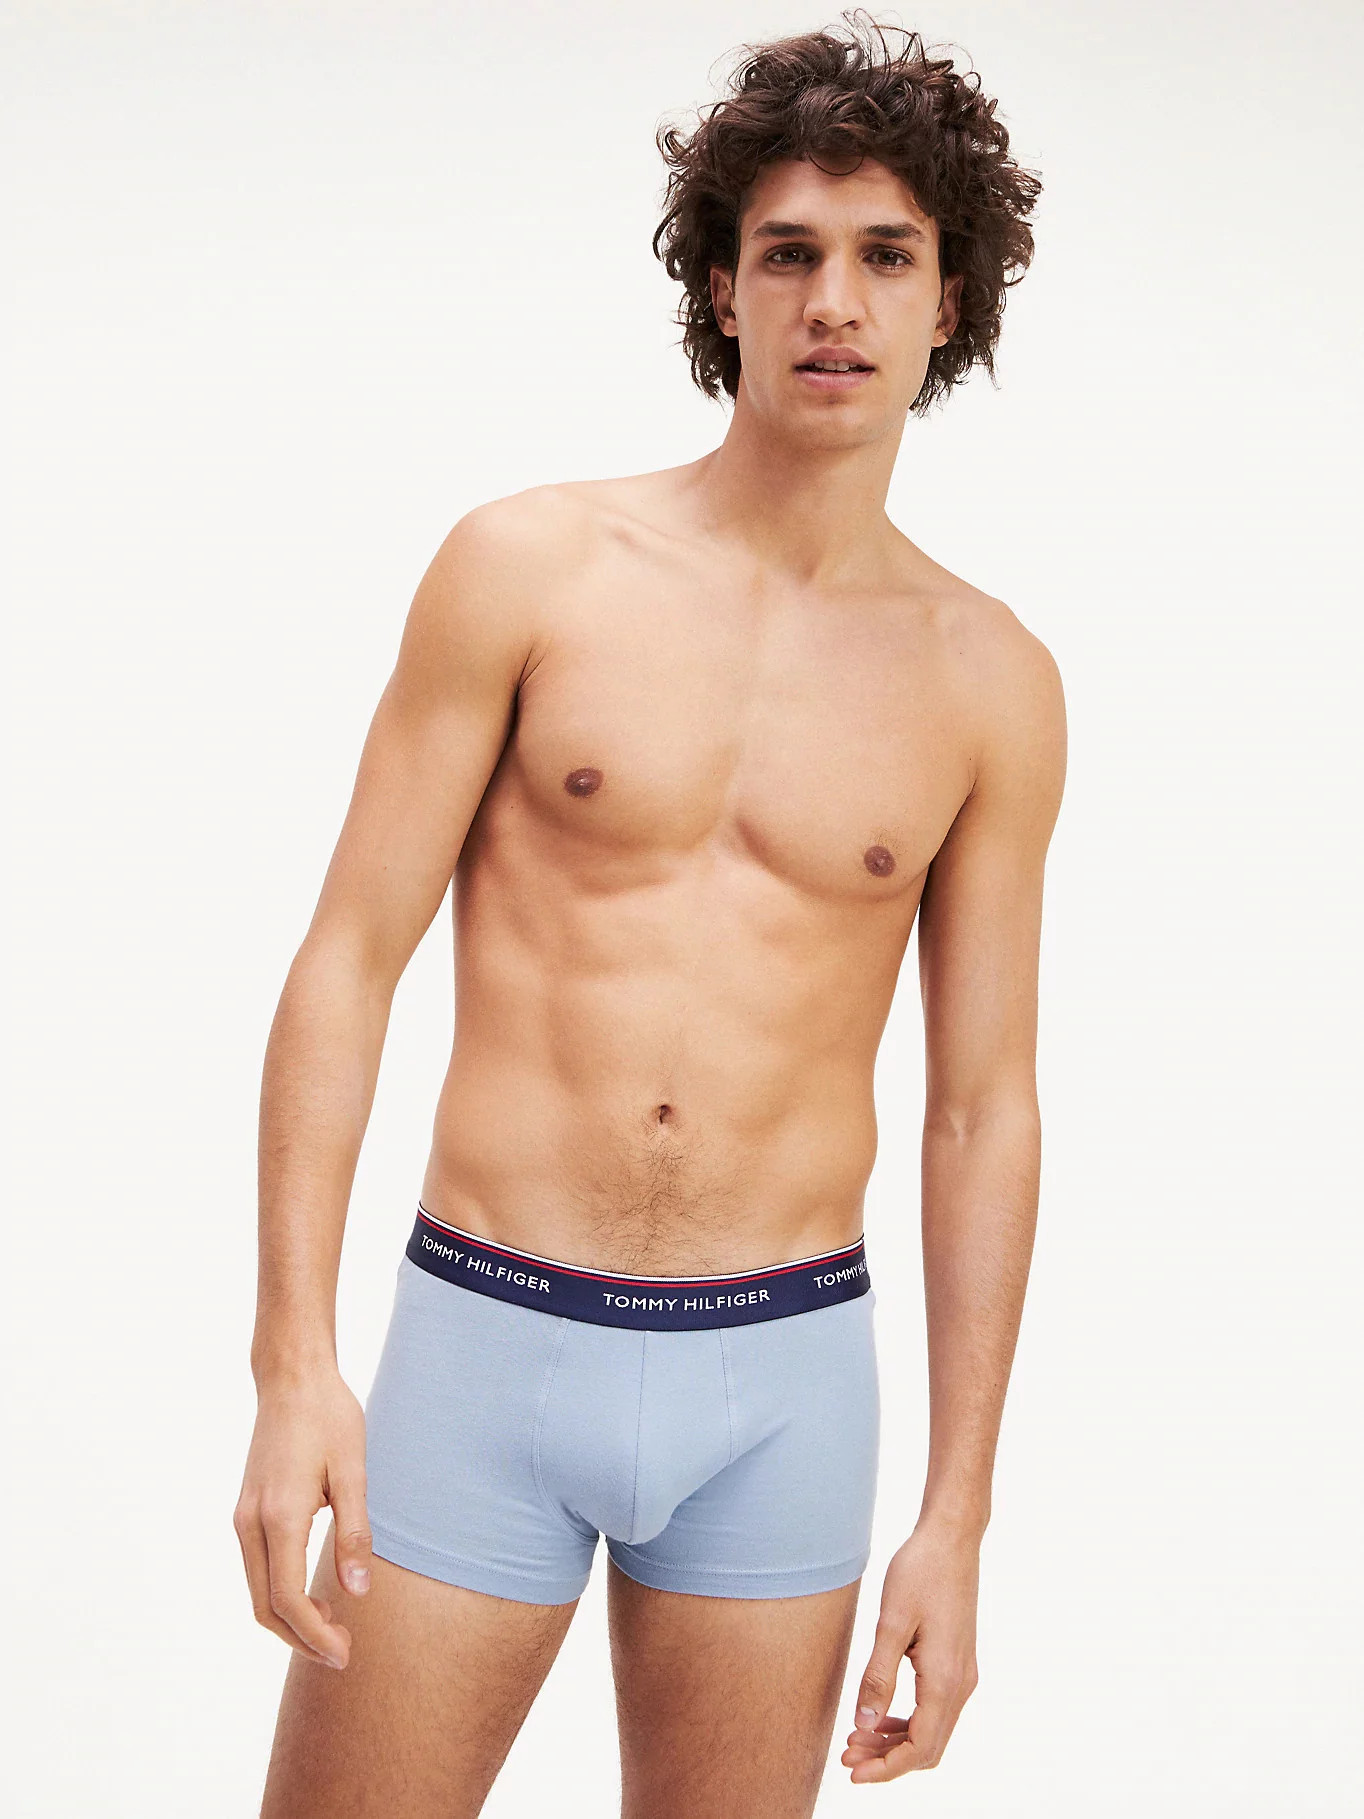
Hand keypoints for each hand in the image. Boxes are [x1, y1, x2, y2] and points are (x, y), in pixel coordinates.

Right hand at [233, 1369, 371, 1668]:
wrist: (292, 1378)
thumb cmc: (328, 1417)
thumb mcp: (353, 1472)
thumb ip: (354, 1533)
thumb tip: (358, 1593)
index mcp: (279, 1516)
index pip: (288, 1600)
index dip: (315, 1636)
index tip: (345, 1654)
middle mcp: (250, 1523)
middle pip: (265, 1607)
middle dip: (301, 1638)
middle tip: (342, 1652)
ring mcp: (243, 1517)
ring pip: (256, 1591)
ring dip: (289, 1620)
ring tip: (331, 1629)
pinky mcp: (246, 1510)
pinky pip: (257, 1569)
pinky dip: (279, 1594)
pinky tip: (312, 1595)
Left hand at [842, 1521, 980, 1782]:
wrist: (952, 1538)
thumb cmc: (920, 1572)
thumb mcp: (891, 1622)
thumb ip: (878, 1676)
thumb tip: (864, 1725)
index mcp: (946, 1679)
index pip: (920, 1748)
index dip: (886, 1769)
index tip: (852, 1772)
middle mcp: (962, 1684)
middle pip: (928, 1747)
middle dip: (887, 1760)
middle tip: (846, 1756)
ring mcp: (963, 1674)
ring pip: (933, 1730)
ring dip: (896, 1742)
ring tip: (856, 1739)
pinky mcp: (958, 1662)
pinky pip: (936, 1709)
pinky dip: (908, 1721)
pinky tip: (880, 1714)